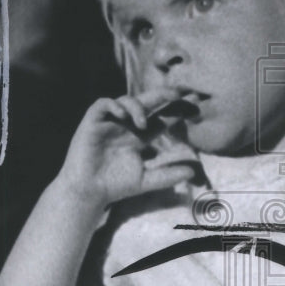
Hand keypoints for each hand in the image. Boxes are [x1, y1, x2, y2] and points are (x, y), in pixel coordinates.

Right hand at [58, 90, 196, 207]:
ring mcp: (109, 122)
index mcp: (140, 135)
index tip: (195, 107)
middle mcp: (126, 125)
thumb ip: (168, 175)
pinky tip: (122, 116)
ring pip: (126, 100)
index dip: (176, 110)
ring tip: (142, 123)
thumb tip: (193, 173)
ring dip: (137, 106)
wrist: (89, 192)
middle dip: (163, 95)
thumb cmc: (115, 186)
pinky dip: (113, 106)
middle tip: (178, 93)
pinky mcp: (92, 122)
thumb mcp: (147, 180)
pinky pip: (102, 104)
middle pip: (147, 102)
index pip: (161, 117)